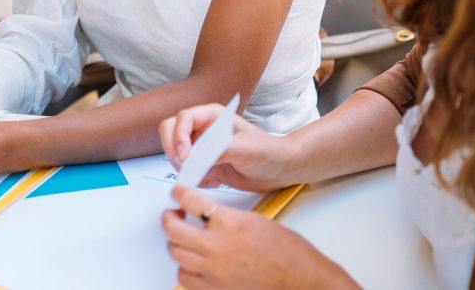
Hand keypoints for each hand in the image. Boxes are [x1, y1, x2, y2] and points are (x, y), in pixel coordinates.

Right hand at [159, 103, 301, 191]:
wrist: (279, 170)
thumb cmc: (268, 152)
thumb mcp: (244, 148)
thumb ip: (219, 150)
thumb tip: (195, 158)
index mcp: (212, 115)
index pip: (183, 118)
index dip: (179, 135)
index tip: (185, 155)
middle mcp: (203, 128)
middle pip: (170, 131)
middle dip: (173, 150)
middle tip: (185, 166)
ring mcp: (201, 146)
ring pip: (174, 152)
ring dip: (184, 167)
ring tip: (208, 177)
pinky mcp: (203, 163)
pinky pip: (185, 169)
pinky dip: (193, 178)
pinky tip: (214, 182)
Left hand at [163, 186, 354, 288]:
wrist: (304, 284)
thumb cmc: (291, 256)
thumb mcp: (258, 222)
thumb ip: (228, 217)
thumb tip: (208, 216)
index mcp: (230, 223)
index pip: (189, 200)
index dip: (179, 194)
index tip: (178, 194)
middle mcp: (217, 246)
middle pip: (172, 227)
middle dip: (169, 218)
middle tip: (174, 216)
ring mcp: (213, 270)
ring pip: (175, 252)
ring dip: (177, 244)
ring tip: (185, 240)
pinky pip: (183, 278)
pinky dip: (185, 270)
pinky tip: (194, 265)